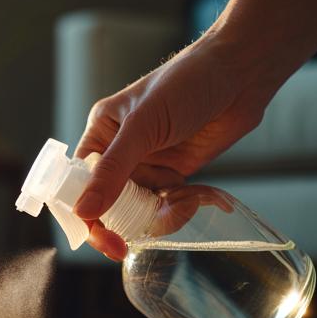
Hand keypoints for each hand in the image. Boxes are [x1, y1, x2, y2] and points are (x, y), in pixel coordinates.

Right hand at [73, 36, 282, 260]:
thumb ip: (113, 171)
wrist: (241, 74)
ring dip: (156, 218)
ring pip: (136, 212)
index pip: (75, 183)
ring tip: (181, 205)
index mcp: (100, 134)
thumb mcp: (143, 126)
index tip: (97, 238)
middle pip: (104, 204)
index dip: (80, 214)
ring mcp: (147, 166)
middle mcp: (119, 153)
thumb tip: (83, 210)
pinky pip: (164, 208)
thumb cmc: (188, 82)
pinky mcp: (174, 176)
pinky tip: (195, 198)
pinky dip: (177, 211)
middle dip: (120, 224)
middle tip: (128, 244)